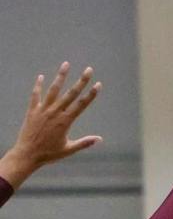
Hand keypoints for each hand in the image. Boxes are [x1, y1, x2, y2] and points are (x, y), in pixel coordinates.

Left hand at [0, 63, 101, 184]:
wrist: (28, 154)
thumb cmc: (49, 154)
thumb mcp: (69, 149)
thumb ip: (84, 143)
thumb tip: (100, 139)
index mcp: (65, 122)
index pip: (81, 105)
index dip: (91, 94)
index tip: (98, 85)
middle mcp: (55, 113)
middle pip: (71, 94)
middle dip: (81, 81)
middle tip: (88, 70)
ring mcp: (43, 110)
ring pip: (53, 90)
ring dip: (60, 76)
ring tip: (66, 64)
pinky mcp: (32, 111)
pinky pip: (35, 95)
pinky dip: (38, 86)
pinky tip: (41, 77)